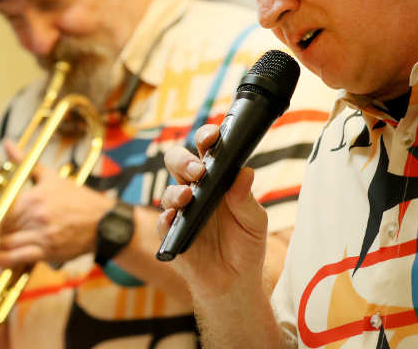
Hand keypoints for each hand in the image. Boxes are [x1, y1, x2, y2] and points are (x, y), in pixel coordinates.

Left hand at [0, 142, 111, 268]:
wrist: (103, 222)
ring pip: (7, 243)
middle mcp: (37, 217)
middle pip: (1, 225)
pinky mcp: (47, 252)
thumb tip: (8, 144)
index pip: (1, 205)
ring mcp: (42, 236)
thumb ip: (26, 163)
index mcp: (35, 197)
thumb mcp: (52, 177)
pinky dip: (3, 260)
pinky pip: (19, 258)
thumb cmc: (78, 198)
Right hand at [158, 124, 268, 299]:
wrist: (235, 282)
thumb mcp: (255, 222)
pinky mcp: (172, 234)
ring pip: (168, 190)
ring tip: (188, 197)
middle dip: (185, 160)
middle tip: (198, 170)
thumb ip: (247, 199)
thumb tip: (245, 172)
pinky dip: (165, 218)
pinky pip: (162, 222)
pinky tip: (174, 218)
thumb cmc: (245, 245)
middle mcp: (195, 190)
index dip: (207, 137)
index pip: (207, 150)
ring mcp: (182, 211)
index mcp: (217, 179)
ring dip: (176, 190)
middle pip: (179, 162)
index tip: (213, 136)